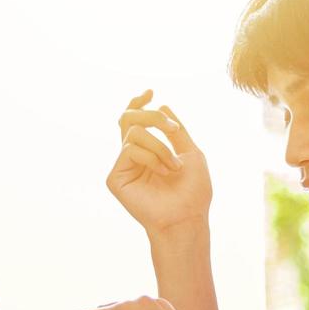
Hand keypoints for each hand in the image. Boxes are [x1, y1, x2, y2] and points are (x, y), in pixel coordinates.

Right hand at [107, 90, 211, 238]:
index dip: (138, 103)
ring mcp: (123, 166)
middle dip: (153, 117)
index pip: (135, 121)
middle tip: (171, 129)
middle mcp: (133, 156)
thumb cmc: (193, 191)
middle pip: (129, 118)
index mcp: (148, 150)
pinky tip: (163, 172)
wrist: (187, 217)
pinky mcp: (115, 178)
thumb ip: (176, 130)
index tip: (150, 92)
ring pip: (133, 132)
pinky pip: (130, 149)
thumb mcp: (191, 153)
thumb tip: (161, 104)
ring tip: (174, 166)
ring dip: (160, 146)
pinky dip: (152, 157)